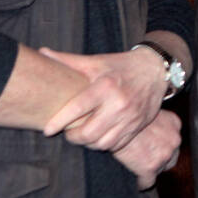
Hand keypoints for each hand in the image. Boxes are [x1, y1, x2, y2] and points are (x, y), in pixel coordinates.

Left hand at [37, 46, 167, 151]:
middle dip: (73, 137)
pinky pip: (117, 145)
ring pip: (102, 143)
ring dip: (88, 144)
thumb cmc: (120, 66)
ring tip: (82, 136)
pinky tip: (98, 137)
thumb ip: (68, 60)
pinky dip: (104, 145)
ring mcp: (130, 118)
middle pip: (89, 132)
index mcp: (105, 86)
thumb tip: (42, 52)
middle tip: (67, 132)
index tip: (47, 130)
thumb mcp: (96, 61)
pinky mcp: (138, 126)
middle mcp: (119, 104)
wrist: (155, 70)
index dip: (60, 121)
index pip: (78, 108)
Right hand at [111, 110, 181, 189]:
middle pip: (170, 157)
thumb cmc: (124, 113)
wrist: (112, 122)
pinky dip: (140, 183)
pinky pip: (147, 182)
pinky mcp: (151, 167)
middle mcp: (174, 139)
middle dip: (157, 159)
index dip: (159, 146)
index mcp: (174, 123)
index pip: (172, 142)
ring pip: (160, 170)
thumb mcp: (144, 113)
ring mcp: (164, 154)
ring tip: (134, 166)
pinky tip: (132, 179)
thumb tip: (147, 130)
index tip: (149, 148)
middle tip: (141, 157)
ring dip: (148, 169)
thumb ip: (152, 122)